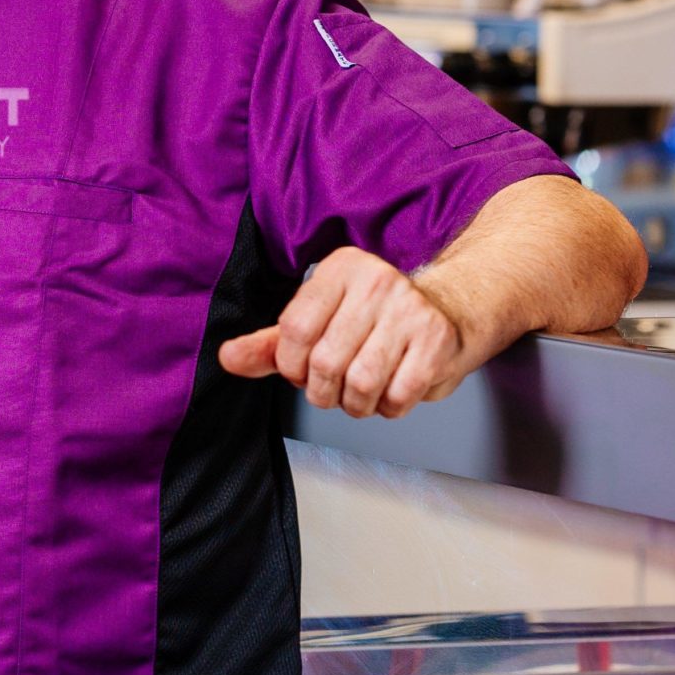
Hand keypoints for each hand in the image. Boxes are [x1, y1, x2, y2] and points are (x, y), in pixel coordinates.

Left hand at [217, 247, 471, 418]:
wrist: (448, 311)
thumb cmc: (371, 319)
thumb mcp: (317, 320)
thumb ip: (270, 344)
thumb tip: (227, 359)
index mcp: (340, 268)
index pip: (293, 329)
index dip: (291, 365)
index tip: (301, 370)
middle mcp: (377, 281)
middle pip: (325, 363)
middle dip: (323, 391)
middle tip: (334, 385)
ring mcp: (410, 310)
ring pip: (361, 384)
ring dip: (356, 403)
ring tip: (361, 390)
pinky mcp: (437, 341)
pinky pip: (397, 396)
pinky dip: (389, 406)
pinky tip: (392, 388)